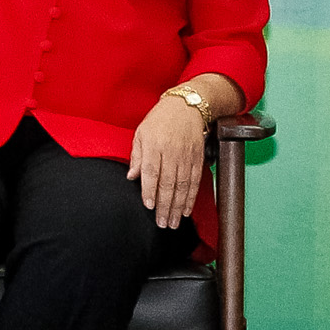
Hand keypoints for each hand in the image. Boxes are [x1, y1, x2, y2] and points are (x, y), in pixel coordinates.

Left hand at [130, 96, 207, 227]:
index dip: (150, 190)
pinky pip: (195, 181)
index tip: (149, 205)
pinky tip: (187, 209)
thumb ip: (137, 156)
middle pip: (168, 183)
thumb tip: (131, 177)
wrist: (187, 106)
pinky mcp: (198, 159)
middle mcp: (171, 152)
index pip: (151, 171)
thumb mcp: (141, 133)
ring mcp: (186, 156)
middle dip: (165, 206)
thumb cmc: (160, 120)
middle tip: (162, 223)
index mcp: (154, 145)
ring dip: (178, 207)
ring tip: (174, 222)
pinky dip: (191, 197)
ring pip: (183, 186)